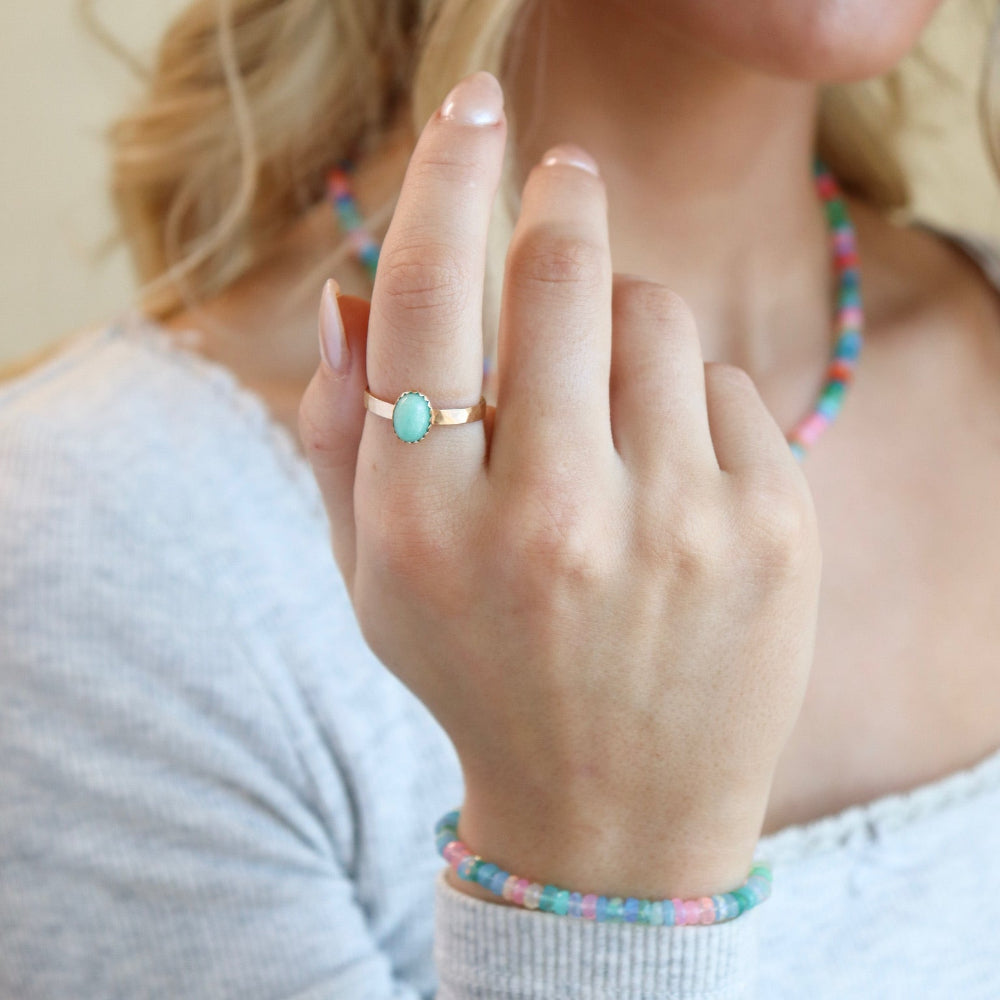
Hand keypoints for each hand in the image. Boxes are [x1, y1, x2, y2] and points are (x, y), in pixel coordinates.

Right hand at [299, 70, 821, 899]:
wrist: (614, 811)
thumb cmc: (480, 674)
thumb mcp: (375, 578)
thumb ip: (339, 432)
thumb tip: (348, 288)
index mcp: (430, 527)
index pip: (429, 303)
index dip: (446, 182)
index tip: (475, 110)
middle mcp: (552, 521)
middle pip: (557, 274)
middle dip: (558, 210)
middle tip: (563, 184)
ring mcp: (676, 528)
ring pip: (654, 312)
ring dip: (621, 322)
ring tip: (607, 408)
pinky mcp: (772, 533)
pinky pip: (722, 384)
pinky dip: (685, 406)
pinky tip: (670, 488)